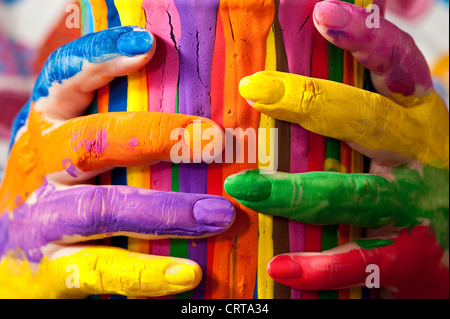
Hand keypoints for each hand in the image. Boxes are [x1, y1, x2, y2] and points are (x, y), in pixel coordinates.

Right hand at [0, 26, 233, 297]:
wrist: (10, 257)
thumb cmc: (60, 191)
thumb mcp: (76, 149)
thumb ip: (118, 130)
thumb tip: (199, 113)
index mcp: (47, 125)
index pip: (64, 78)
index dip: (99, 57)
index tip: (147, 46)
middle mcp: (37, 166)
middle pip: (89, 142)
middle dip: (152, 137)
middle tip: (211, 138)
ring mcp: (38, 219)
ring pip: (100, 209)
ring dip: (165, 211)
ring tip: (219, 215)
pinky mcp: (48, 273)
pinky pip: (102, 270)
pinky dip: (148, 273)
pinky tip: (189, 274)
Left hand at [225, 0, 448, 298]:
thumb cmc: (421, 175)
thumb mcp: (401, 133)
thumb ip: (359, 109)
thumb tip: (297, 76)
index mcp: (417, 115)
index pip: (396, 64)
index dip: (365, 37)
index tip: (325, 11)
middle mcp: (419, 152)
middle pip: (367, 120)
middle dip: (311, 102)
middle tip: (257, 89)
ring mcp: (416, 206)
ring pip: (354, 193)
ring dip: (295, 192)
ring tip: (245, 187)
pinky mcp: (412, 257)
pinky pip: (360, 260)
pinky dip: (319, 268)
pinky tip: (279, 267)